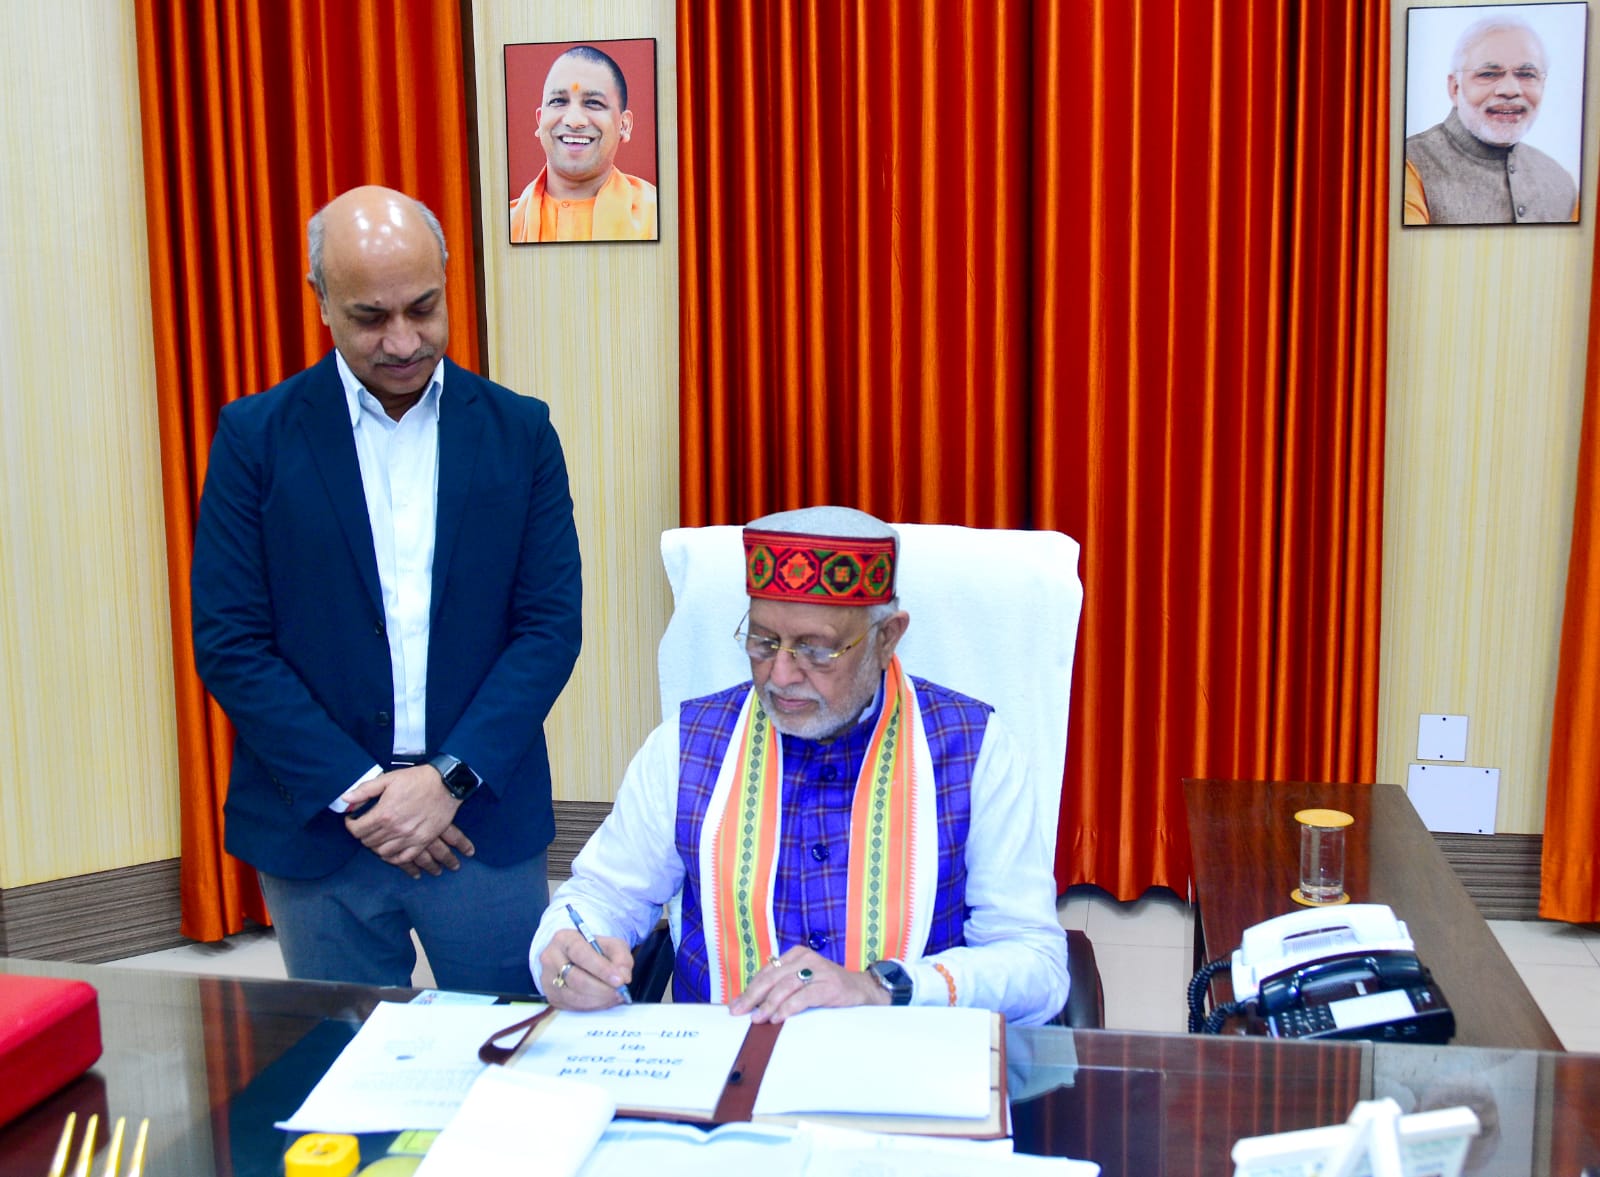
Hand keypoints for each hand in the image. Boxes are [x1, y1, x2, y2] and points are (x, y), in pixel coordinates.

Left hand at [343, 765, 473, 877]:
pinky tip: (391, 850)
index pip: (357, 830)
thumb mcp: (388, 779)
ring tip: (378, 837)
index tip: (353, 820)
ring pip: (383, 852)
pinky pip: (403, 858)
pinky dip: (394, 857)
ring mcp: (409, 838)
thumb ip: (365, 790)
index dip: (351, 825)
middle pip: (369, 842)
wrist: (446, 784)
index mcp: (384, 813)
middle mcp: (395, 829)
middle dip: (363, 834)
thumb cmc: (417, 779)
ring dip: (377, 846)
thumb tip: (345, 799)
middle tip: (366, 826)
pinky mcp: (422, 841)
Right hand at [539, 929, 633, 1009]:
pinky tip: (604, 1001)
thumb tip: (624, 976)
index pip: (581, 954)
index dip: (601, 969)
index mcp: (565, 939)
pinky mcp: (551, 996)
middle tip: (620, 992)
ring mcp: (548, 979)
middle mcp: (551, 958)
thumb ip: (621, 957)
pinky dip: (592, 1006)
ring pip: (574, 995)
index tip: (619, 980)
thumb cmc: (594, 949)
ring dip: (599, 1000)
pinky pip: (572, 1006)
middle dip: (602, 988)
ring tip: (616, 997)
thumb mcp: (612, 945)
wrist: (576, 957)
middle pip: (576, 978)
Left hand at [729, 947, 888, 1023]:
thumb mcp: (802, 981)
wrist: (861, 990)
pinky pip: (804, 996)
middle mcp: (806, 958)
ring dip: (769, 1004)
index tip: (735, 1005)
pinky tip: (778, 1018)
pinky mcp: (829, 985)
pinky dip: (789, 1007)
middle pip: (773, 977)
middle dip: (753, 996)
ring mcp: (818, 970)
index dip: (749, 989)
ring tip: (758, 1018)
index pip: (767, 972)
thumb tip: (749, 1004)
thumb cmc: (826, 987)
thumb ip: (780, 987)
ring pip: (786, 986)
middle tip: (739, 1012)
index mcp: (795, 954)